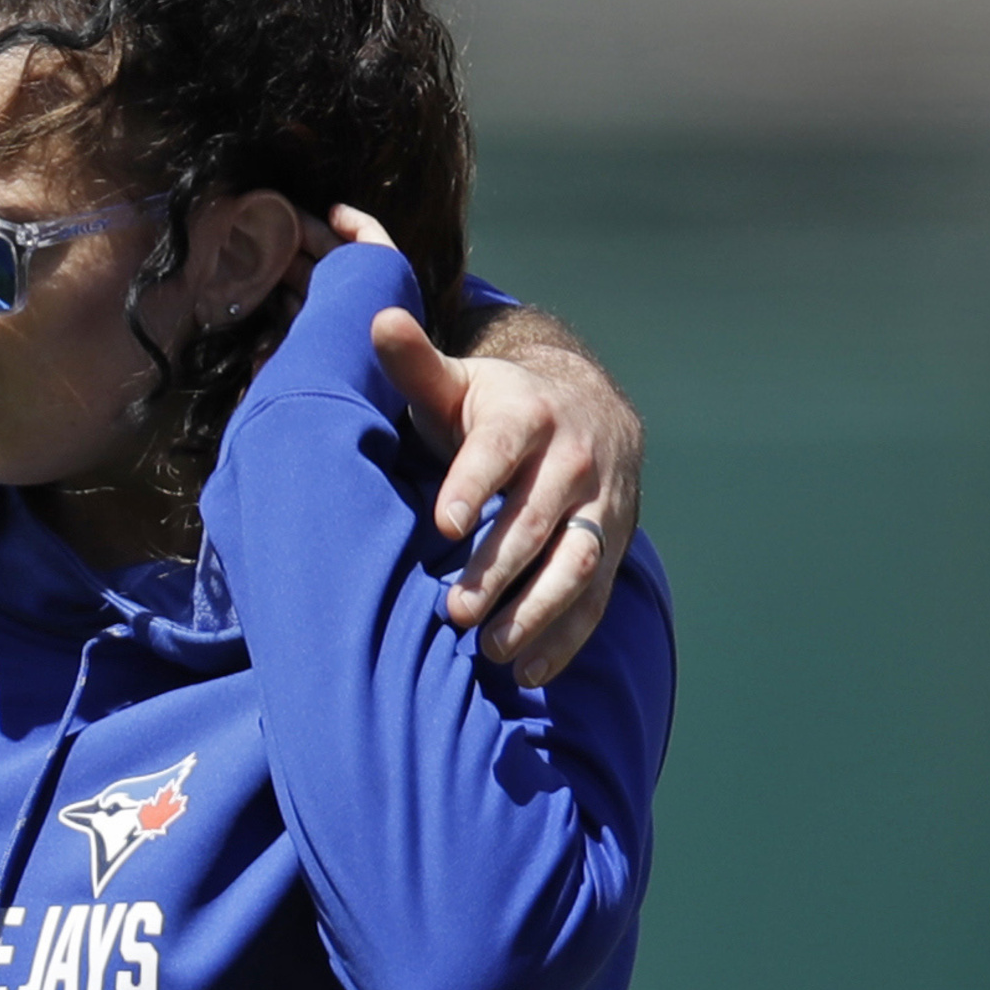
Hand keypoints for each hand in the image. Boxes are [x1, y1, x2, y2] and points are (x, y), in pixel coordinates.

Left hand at [337, 210, 639, 685]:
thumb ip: (416, 364)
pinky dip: (566, 638)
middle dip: (498, 569)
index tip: (444, 523)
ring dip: (536, 613)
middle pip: (536, 521)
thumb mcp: (459, 383)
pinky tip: (528, 672)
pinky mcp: (611, 549)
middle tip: (454, 613)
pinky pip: (594, 599)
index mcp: (527, 418)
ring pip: (575, 565)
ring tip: (491, 651)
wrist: (592, 412)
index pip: (499, 452)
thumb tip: (378, 317)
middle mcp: (572, 464)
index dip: (474, 484)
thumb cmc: (499, 407)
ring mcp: (599, 511)